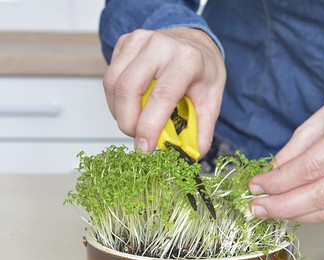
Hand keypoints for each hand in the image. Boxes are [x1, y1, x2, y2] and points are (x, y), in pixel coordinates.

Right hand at [102, 27, 225, 155]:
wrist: (195, 42)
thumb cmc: (203, 70)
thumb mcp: (212, 100)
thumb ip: (202, 129)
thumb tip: (193, 154)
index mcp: (187, 59)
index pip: (161, 96)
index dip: (149, 126)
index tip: (144, 148)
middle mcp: (160, 45)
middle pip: (128, 89)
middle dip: (128, 123)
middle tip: (139, 138)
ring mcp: (139, 41)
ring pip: (113, 84)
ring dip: (120, 113)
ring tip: (136, 123)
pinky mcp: (124, 43)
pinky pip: (110, 77)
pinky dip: (116, 100)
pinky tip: (132, 106)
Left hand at [248, 85, 323, 222]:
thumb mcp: (316, 121)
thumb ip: (293, 151)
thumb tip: (270, 178)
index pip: (311, 167)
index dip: (280, 182)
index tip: (256, 186)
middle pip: (322, 194)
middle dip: (284, 205)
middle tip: (258, 207)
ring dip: (296, 215)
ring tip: (272, 211)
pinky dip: (313, 215)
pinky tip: (294, 211)